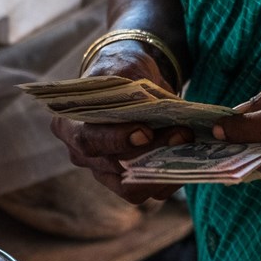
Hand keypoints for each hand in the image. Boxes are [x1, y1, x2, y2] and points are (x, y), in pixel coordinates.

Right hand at [50, 41, 193, 203]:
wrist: (129, 82)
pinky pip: (150, 191)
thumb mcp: (123, 68)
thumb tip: (155, 108)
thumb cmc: (120, 73)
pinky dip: (173, 178)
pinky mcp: (128, 184)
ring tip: (190, 144)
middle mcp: (82, 155)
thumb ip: (133, 86)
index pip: (88, 140)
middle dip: (151, 151)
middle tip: (183, 133)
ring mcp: (104, 173)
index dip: (116, 140)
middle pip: (114, 165)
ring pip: (132, 187)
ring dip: (165, 169)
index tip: (145, 131)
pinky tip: (192, 158)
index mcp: (69, 125)